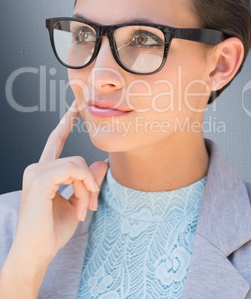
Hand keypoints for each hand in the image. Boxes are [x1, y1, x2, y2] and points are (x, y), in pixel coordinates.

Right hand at [9, 100, 107, 264]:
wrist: (36, 253)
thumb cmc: (52, 231)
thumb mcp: (78, 202)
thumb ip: (89, 182)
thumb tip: (103, 163)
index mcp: (43, 172)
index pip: (55, 140)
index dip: (65, 122)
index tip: (75, 107)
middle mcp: (37, 168)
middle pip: (76, 160)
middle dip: (90, 182)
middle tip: (93, 205)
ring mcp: (36, 172)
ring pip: (77, 165)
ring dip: (88, 188)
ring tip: (84, 209)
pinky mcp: (41, 180)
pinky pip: (73, 170)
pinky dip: (84, 186)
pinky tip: (82, 204)